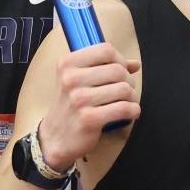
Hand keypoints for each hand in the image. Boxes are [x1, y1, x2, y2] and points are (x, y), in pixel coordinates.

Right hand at [38, 42, 140, 169]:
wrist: (54, 139)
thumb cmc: (69, 107)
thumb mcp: (78, 82)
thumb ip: (104, 68)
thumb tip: (135, 63)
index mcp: (67, 64)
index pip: (105, 50)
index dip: (120, 59)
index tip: (121, 71)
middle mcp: (71, 79)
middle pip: (118, 70)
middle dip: (129, 80)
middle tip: (125, 91)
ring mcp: (79, 99)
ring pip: (123, 89)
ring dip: (132, 97)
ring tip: (127, 102)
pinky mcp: (89, 119)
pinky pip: (124, 108)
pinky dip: (133, 110)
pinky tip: (130, 113)